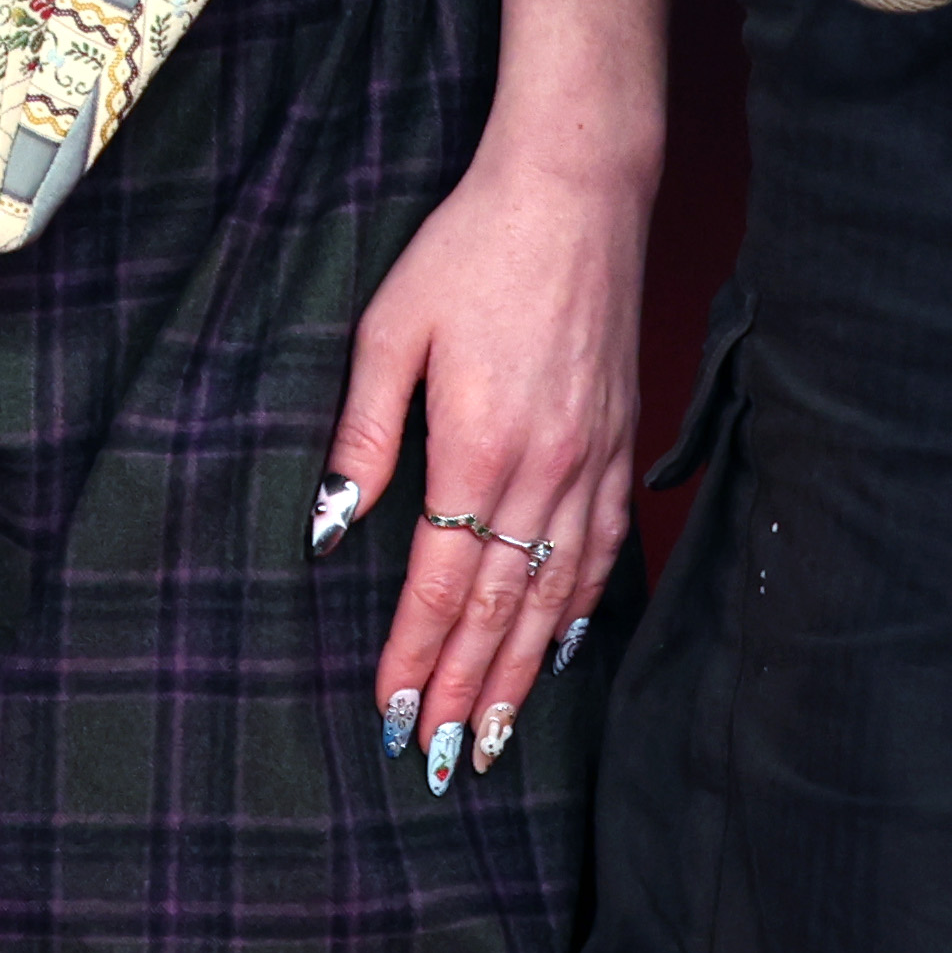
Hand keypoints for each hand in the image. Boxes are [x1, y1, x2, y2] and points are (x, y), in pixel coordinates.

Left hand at [323, 132, 650, 790]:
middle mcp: (546, 469)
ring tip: (493, 739)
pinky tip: (558, 649)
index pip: (442, 582)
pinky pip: (601, 549)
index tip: (390, 714)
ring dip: (521, 675)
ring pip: (556, 595)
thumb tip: (333, 530)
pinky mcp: (619, 442)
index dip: (414, 655)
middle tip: (439, 762)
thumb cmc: (470, 249)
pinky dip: (580, 611)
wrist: (575, 190)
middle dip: (465, 691)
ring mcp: (592, 460)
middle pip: (502, 609)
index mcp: (480, 447)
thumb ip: (363, 436)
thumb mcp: (392, 330)